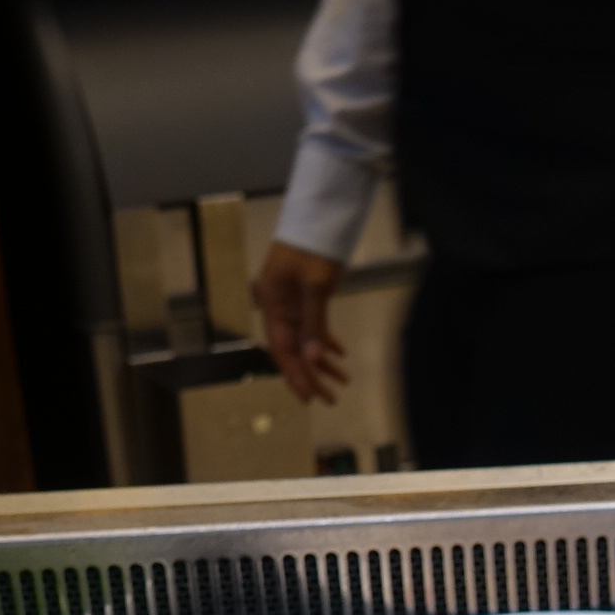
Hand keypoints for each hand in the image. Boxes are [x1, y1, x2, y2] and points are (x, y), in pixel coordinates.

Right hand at [252, 242, 347, 404]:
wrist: (322, 215)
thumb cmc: (314, 246)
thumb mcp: (316, 285)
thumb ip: (314, 323)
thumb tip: (313, 359)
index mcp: (272, 303)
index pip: (281, 348)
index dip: (295, 375)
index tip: (309, 398)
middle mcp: (278, 305)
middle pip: (293, 348)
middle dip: (310, 374)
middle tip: (329, 398)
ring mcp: (292, 300)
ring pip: (305, 339)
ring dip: (322, 361)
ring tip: (342, 381)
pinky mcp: (306, 294)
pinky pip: (314, 325)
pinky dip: (326, 340)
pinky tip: (340, 355)